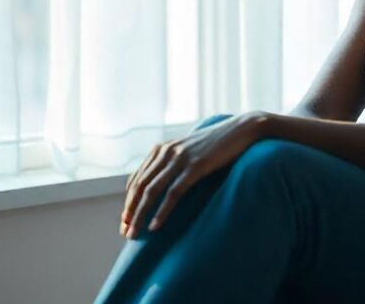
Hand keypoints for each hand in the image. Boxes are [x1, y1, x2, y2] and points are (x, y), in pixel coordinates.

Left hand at [120, 112, 264, 238]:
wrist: (240, 130)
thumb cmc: (216, 144)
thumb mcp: (188, 150)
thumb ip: (172, 162)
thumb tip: (160, 184)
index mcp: (161, 149)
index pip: (136, 179)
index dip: (128, 201)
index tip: (124, 221)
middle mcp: (166, 152)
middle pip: (140, 187)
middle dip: (130, 211)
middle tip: (125, 232)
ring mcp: (180, 158)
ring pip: (152, 192)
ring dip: (140, 215)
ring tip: (135, 233)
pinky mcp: (195, 167)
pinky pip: (173, 193)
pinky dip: (162, 211)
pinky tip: (155, 226)